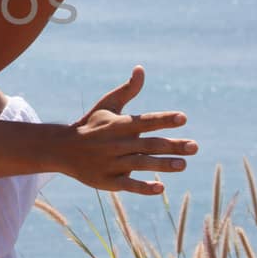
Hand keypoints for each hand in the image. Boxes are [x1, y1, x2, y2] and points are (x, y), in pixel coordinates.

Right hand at [60, 66, 195, 194]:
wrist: (62, 149)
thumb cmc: (90, 125)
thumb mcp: (107, 105)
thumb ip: (128, 90)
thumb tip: (141, 69)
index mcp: (119, 124)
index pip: (145, 121)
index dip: (163, 119)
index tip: (183, 118)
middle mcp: (117, 143)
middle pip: (148, 144)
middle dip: (172, 145)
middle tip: (195, 146)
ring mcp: (112, 163)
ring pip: (140, 164)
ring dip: (162, 165)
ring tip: (183, 164)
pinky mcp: (107, 180)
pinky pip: (127, 185)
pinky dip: (143, 187)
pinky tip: (160, 188)